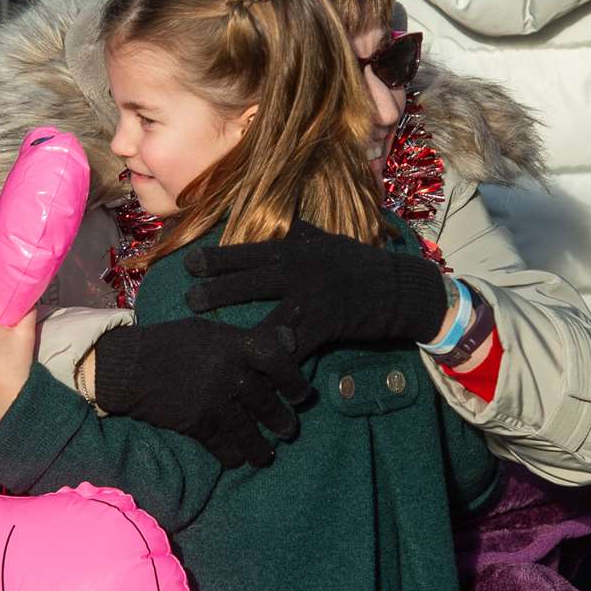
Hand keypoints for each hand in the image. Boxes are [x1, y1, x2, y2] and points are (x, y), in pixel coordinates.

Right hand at [93, 311, 310, 468]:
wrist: (127, 366)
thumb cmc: (170, 343)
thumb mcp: (211, 331)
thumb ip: (251, 339)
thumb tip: (291, 340)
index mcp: (233, 343)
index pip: (276, 359)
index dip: (293, 379)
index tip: (301, 395)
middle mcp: (228, 371)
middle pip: (265, 400)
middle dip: (280, 420)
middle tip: (288, 430)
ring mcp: (213, 399)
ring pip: (248, 429)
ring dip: (260, 447)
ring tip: (266, 456)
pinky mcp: (197, 423)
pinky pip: (223, 445)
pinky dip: (232, 455)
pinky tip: (237, 459)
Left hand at [184, 219, 448, 352]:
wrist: (401, 288)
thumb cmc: (363, 266)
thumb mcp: (330, 242)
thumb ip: (302, 234)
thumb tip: (281, 220)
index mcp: (298, 249)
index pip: (250, 251)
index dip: (219, 258)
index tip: (189, 264)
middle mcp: (302, 269)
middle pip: (251, 280)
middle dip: (217, 289)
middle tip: (188, 300)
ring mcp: (314, 297)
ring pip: (269, 315)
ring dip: (240, 329)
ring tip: (213, 339)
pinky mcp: (328, 323)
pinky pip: (295, 345)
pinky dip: (275, 359)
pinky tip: (254, 370)